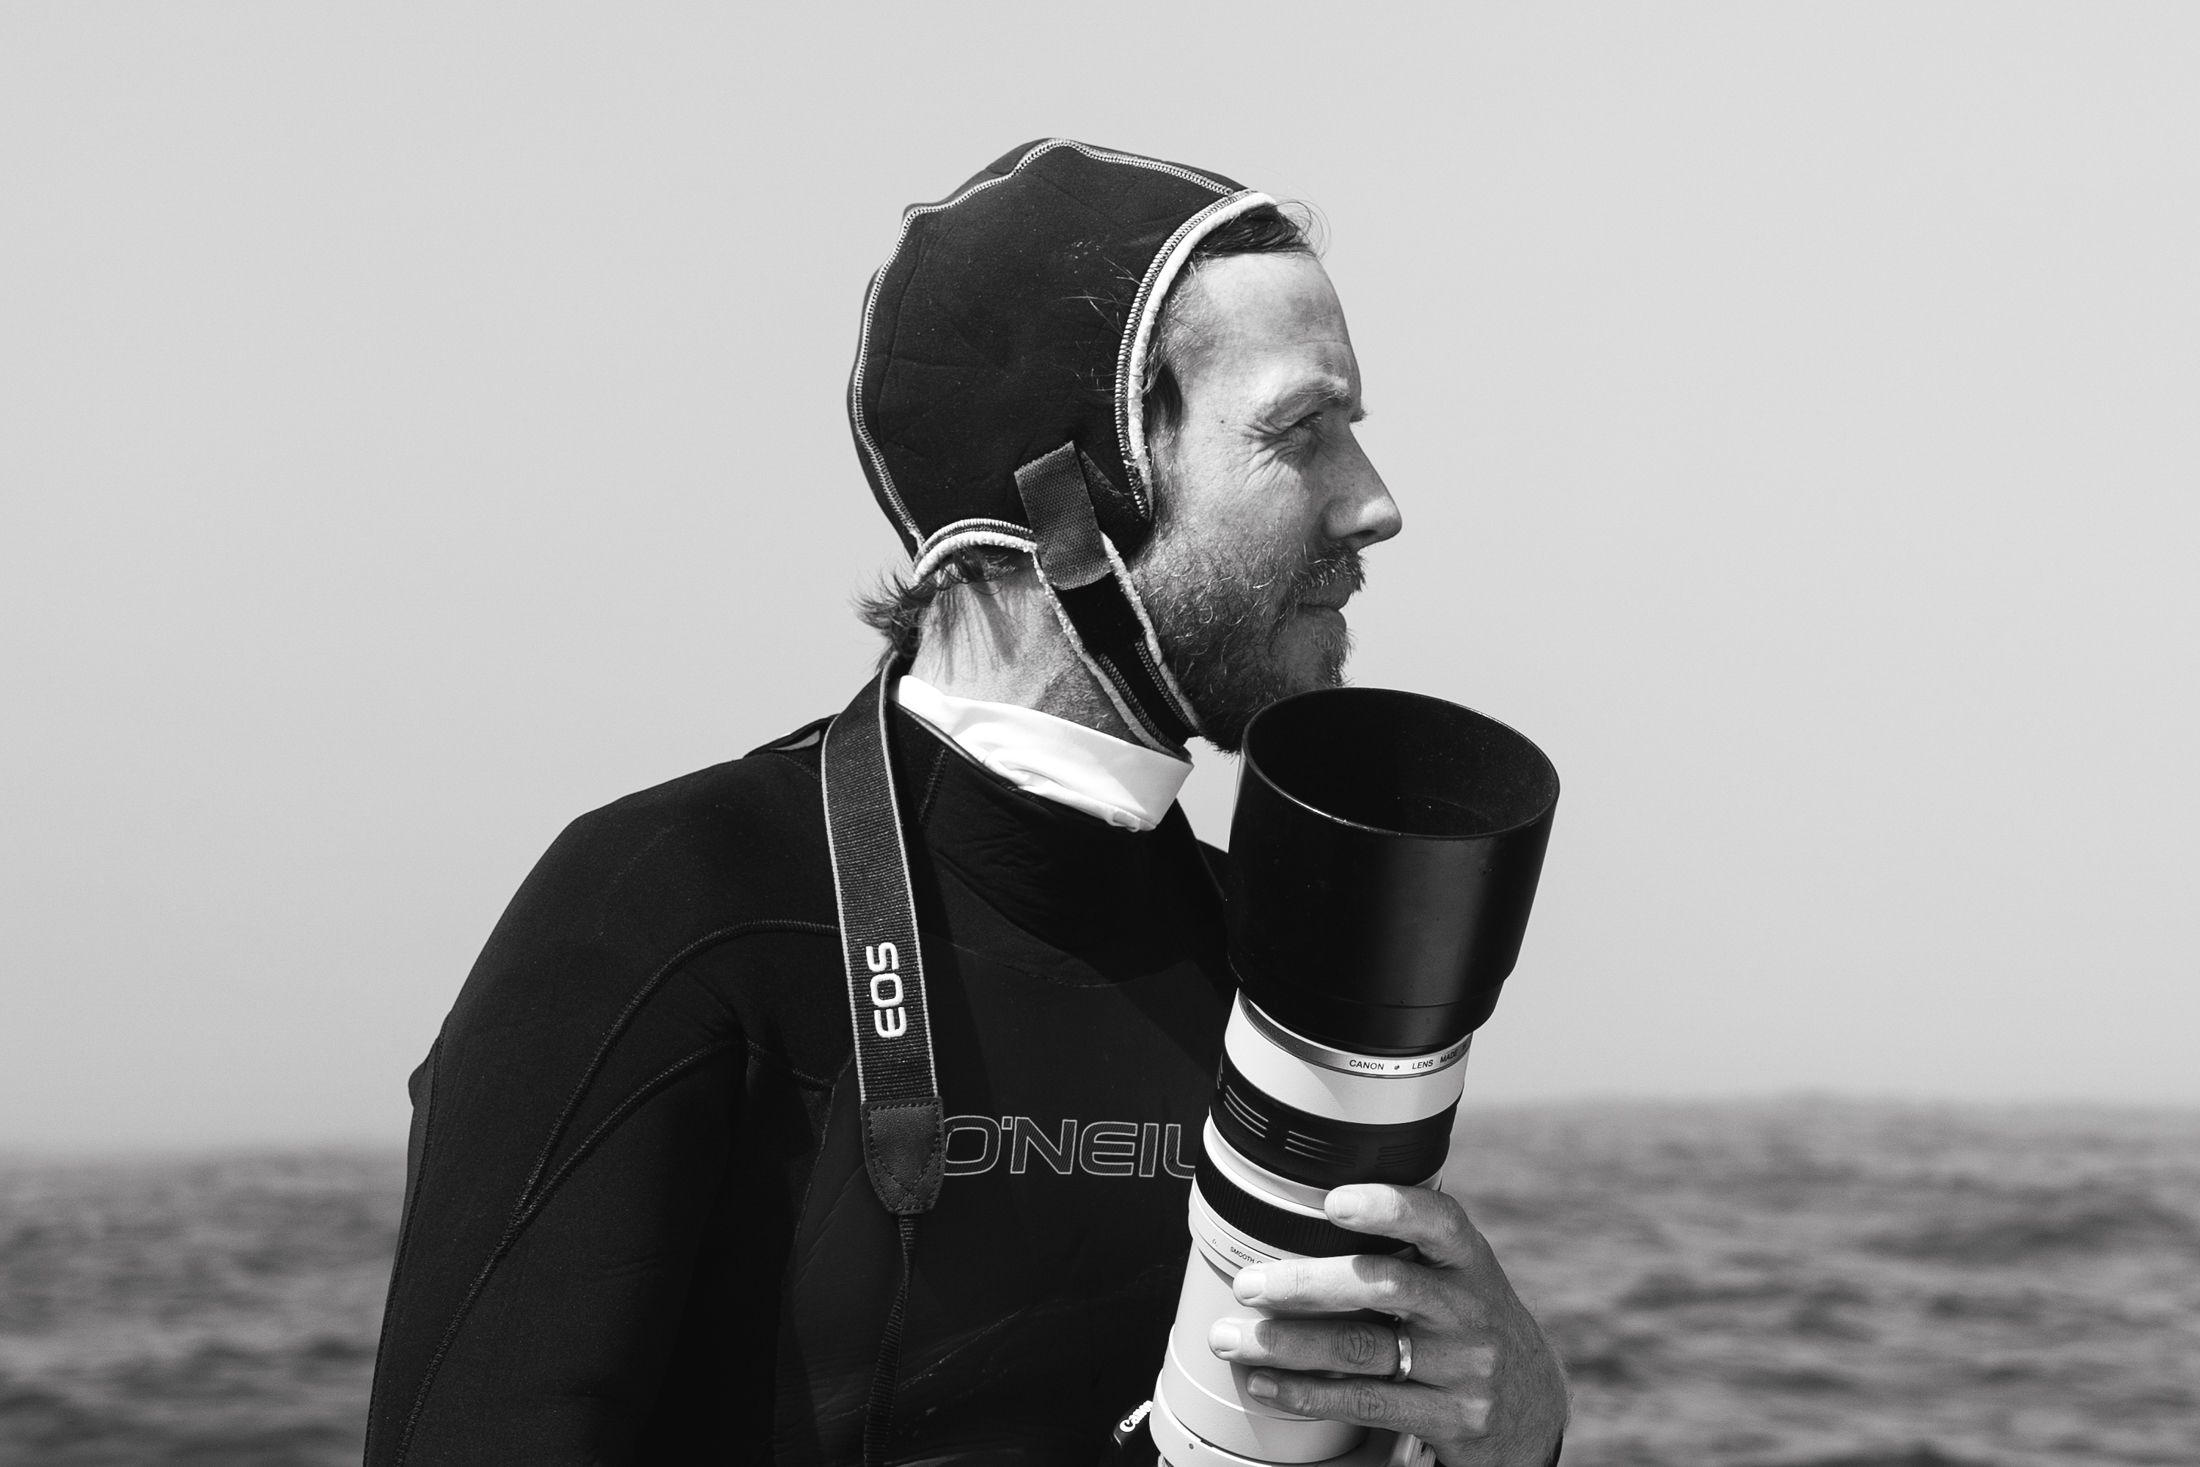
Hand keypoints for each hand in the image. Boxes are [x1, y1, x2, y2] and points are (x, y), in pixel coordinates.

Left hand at [1205, 1183, 1567, 1466]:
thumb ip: (1408, 1248)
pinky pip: (1366, 1403)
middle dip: (1308, 1284)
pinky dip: (1307, 1392)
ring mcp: (1464, 1368)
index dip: (1388, 1207)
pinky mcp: (1450, 1418)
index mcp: (1470, 1262)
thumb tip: (1305, 1212)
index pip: (1438, 1222)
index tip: (1335, 1202)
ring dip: (1288, 1344)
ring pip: (1363, 1349)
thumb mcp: (1457, 1277)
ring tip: (1234, 1339)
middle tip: (1250, 1284)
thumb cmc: (1468, 1325)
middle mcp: (1471, 1311)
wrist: (1530, 1406)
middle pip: (1385, 1286)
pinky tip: (1267, 1384)